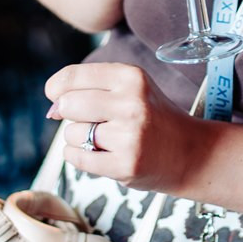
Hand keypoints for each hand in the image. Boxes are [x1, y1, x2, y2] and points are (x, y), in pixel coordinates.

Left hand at [45, 62, 196, 190]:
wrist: (190, 153)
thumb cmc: (152, 118)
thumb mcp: (131, 89)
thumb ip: (91, 88)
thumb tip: (52, 109)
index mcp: (132, 77)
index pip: (71, 77)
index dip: (56, 88)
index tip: (58, 95)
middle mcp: (131, 103)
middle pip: (68, 104)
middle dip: (69, 114)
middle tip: (90, 120)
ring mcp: (129, 136)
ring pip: (71, 133)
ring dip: (79, 139)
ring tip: (106, 140)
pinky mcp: (125, 164)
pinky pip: (77, 158)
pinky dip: (80, 157)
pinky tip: (101, 153)